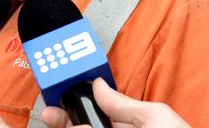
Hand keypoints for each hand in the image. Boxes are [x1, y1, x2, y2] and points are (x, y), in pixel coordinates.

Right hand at [41, 78, 190, 127]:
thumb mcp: (156, 119)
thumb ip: (125, 103)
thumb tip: (99, 85)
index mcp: (130, 126)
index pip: (95, 110)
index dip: (74, 100)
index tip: (59, 94)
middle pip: (79, 126)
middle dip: (63, 118)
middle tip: (52, 114)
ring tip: (76, 126)